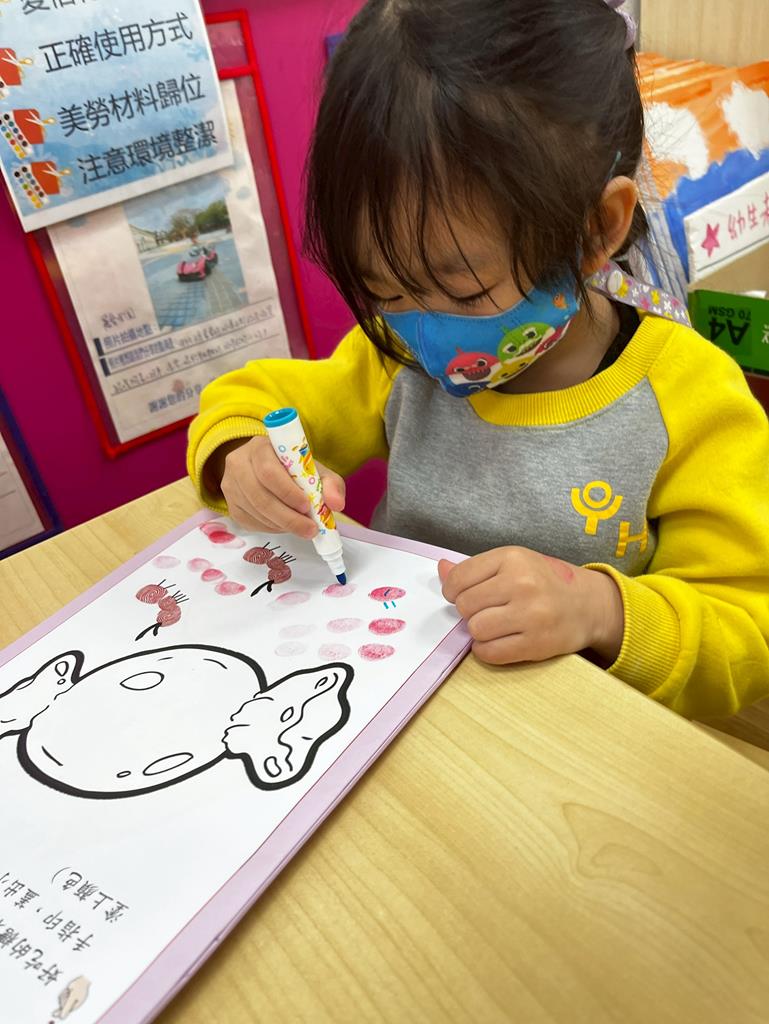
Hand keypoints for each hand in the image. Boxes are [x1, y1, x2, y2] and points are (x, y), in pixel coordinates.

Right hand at [218, 436, 345, 539]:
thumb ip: (331, 484)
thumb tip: (337, 504)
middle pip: (260, 496)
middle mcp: (238, 463)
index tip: (307, 505)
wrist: (267, 470)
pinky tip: (285, 525)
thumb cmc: (293, 469)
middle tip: (310, 529)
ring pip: (255, 512)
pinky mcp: (230, 505)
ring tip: (302, 527)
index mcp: (260, 447)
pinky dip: (271, 528)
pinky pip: (250, 522)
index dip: (288, 492)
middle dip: (288, 517)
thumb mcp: (315, 469)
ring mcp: (230, 485)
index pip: (268, 471)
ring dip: (282, 525)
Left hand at [438, 547, 623, 666]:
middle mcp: (522, 583)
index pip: (459, 578)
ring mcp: (531, 615)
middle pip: (465, 606)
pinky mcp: (537, 643)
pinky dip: (486, 650)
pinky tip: (498, 641)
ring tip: (494, 626)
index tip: (462, 595)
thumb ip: (475, 568)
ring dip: (479, 632)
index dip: (453, 591)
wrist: (587, 605)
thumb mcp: (513, 563)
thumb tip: (441, 568)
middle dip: (469, 612)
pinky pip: (490, 653)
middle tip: (485, 611)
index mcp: (513, 558)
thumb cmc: (544, 582)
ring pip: (476, 629)